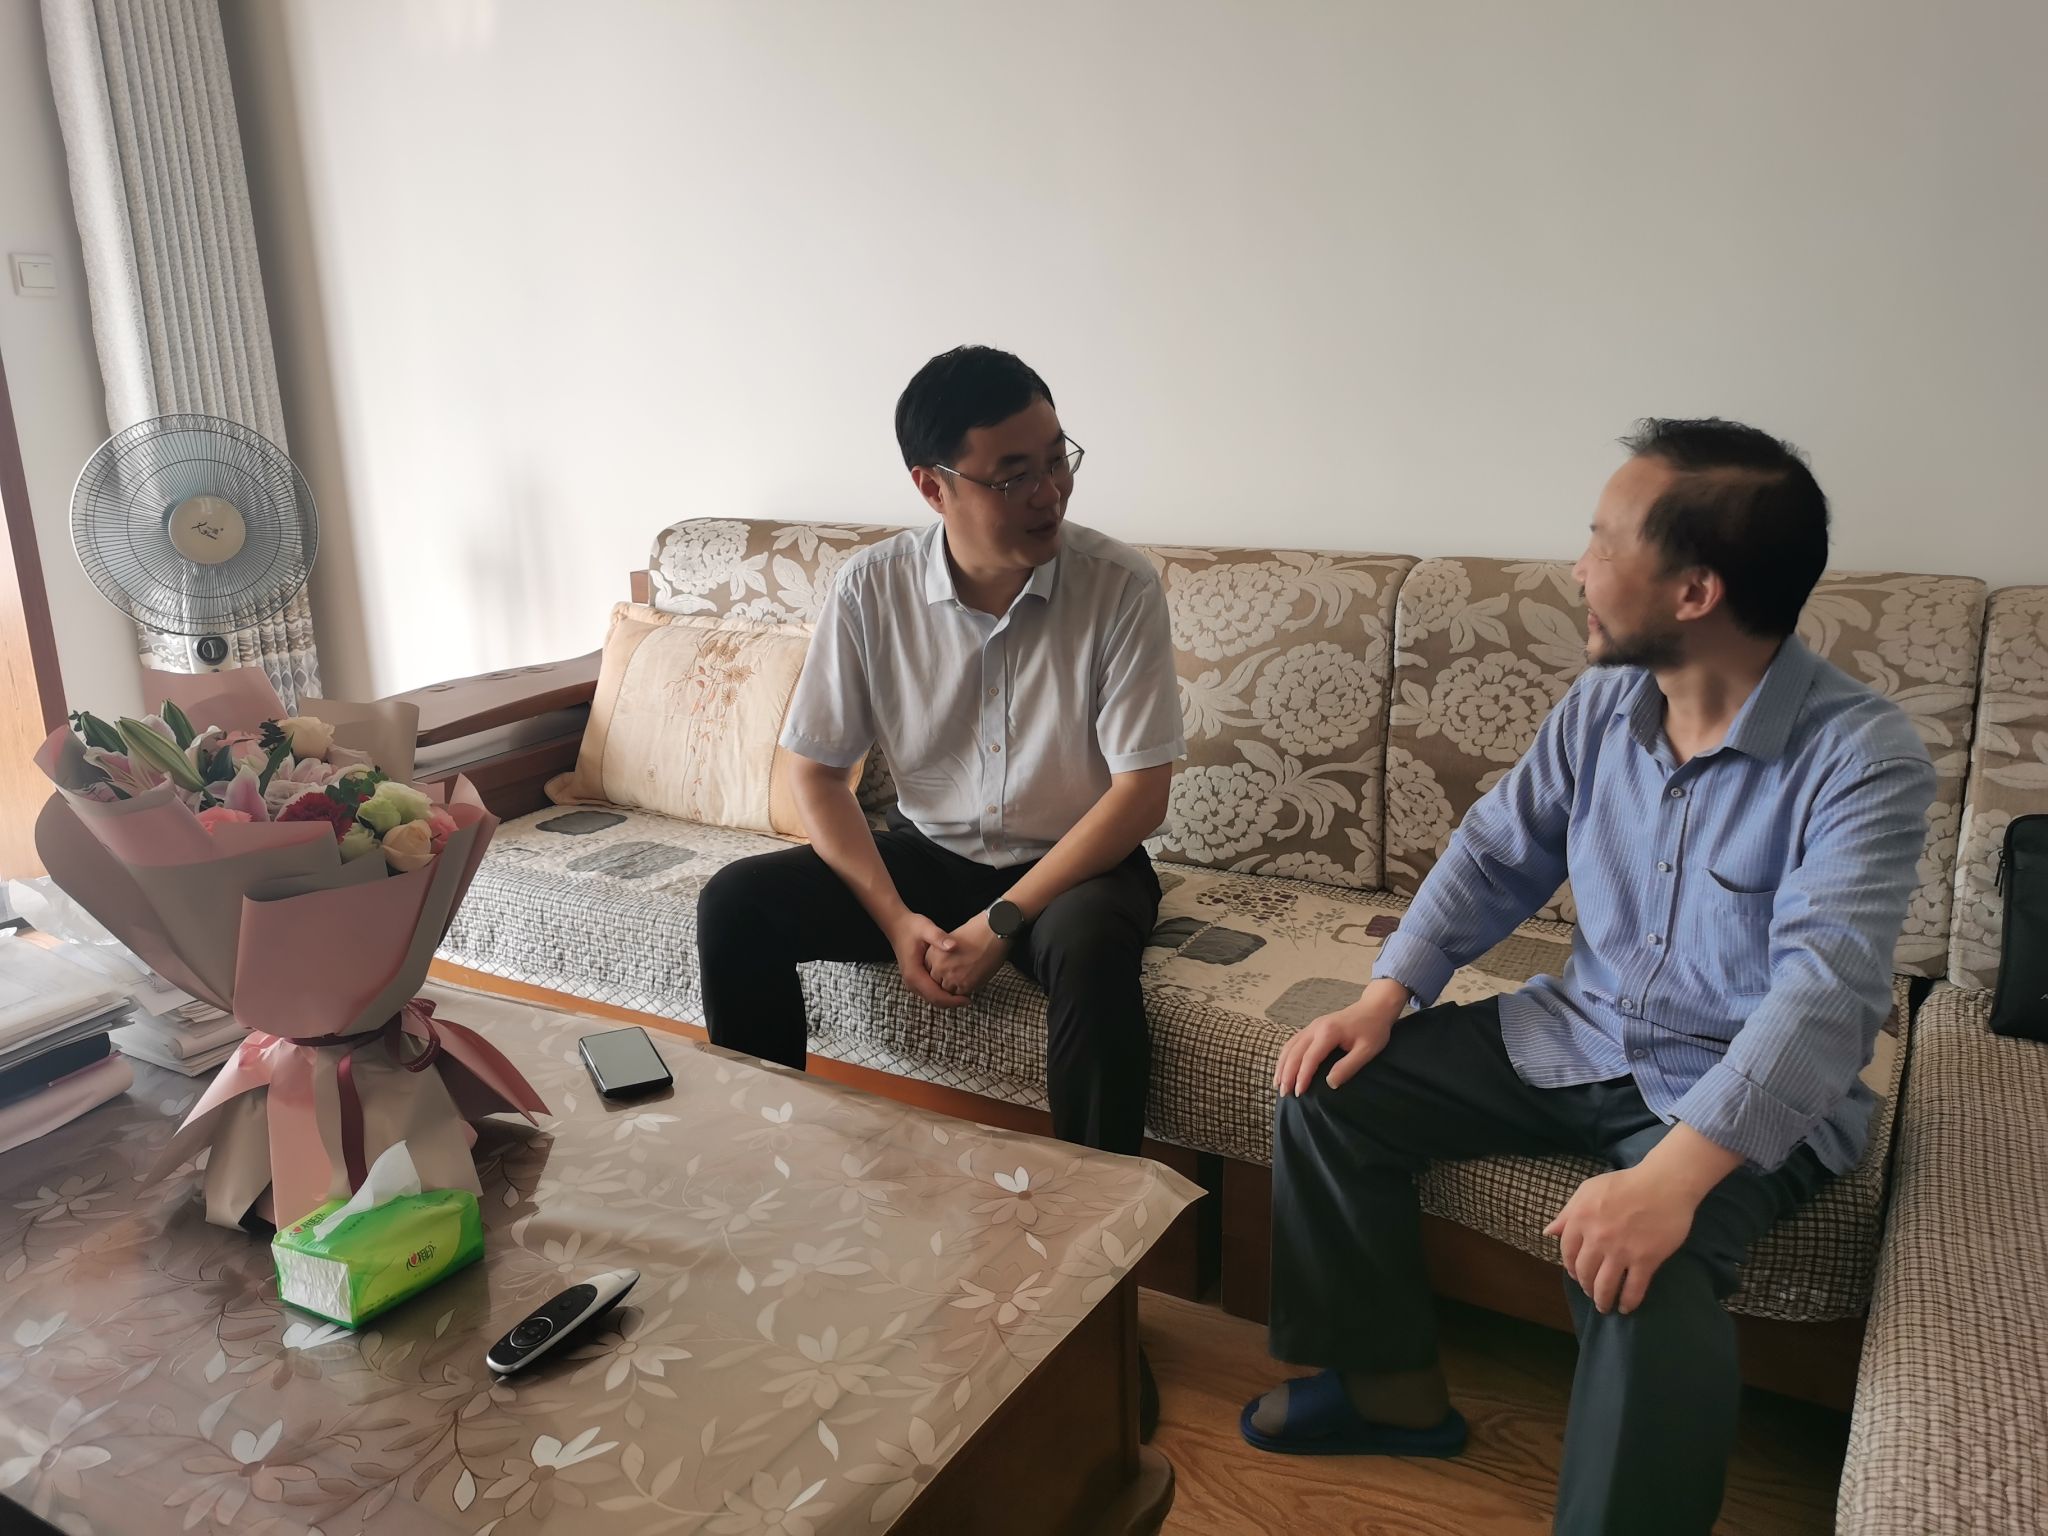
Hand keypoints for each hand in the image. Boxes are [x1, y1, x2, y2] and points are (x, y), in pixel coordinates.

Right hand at [886, 912, 969, 1009]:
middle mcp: (911, 982)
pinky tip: (953, 986)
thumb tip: (953, 946)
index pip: (935, 995)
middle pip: (934, 1001)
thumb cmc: (911, 926)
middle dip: (951, 1002)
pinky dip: (942, 993)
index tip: (968, 1000)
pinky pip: (930, 992)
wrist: (896, 925)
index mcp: (914, 974)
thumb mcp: (926, 928)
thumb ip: (939, 937)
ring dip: (947, 999)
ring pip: (932, 998)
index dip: (952, 1000)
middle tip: (969, 999)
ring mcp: (912, 982)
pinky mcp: (915, 979)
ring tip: (964, 994)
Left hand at [926, 913, 1009, 998]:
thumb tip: (943, 964)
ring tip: (963, 980)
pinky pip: (960, 994)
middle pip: (936, 982)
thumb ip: (942, 953)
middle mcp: (939, 966)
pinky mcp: (965, 984)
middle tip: (955, 977)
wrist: (992, 932)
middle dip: (944, 981)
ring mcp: (951, 977)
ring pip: (947, 991)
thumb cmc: (975, 931)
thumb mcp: (950, 938)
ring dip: (953, 987)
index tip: (944, 971)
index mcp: (933, 953)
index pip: (928, 970)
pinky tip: (970, 982)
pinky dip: (964, 991)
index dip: (936, 971)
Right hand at [1272, 979, 1408, 1096]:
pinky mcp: (1312, 1027)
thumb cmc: (1373, 1030)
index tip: (1298, 1092)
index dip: (1302, 1076)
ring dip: (1282, 1065)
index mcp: (1329, 1032)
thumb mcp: (1367, 1050)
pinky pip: (1293, 1042)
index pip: (1310, 1058)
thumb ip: (1348, 1066)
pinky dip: (1285, 1056)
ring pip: (1290, 1046)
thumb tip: (1330, 1083)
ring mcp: (1312, 1026)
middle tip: (1284, 1093)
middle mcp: (1315, 1027)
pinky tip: (1283, 1067)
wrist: (1374, 1007)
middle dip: (1287, 1074)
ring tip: (1278, 1084)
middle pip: (1295, 1052)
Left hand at [1542, 1165, 1696, 1314]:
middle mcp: (1597, 1238)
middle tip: (1591, 1292)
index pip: (1567, 1252)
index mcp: (1580, 1219)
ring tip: (1604, 1305)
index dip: (1570, 1267)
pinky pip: (1633, 1289)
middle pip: (1584, 1273)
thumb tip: (1548, 1232)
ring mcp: (1621, 1251)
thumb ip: (1567, 1213)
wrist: (1664, 1184)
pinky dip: (1628, 1302)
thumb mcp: (1588, 1190)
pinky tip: (1625, 1307)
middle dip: (1586, 1286)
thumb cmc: (1626, 1184)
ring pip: (1605, 1286)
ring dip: (1602, 1300)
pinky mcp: (1645, 1260)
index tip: (1576, 1275)